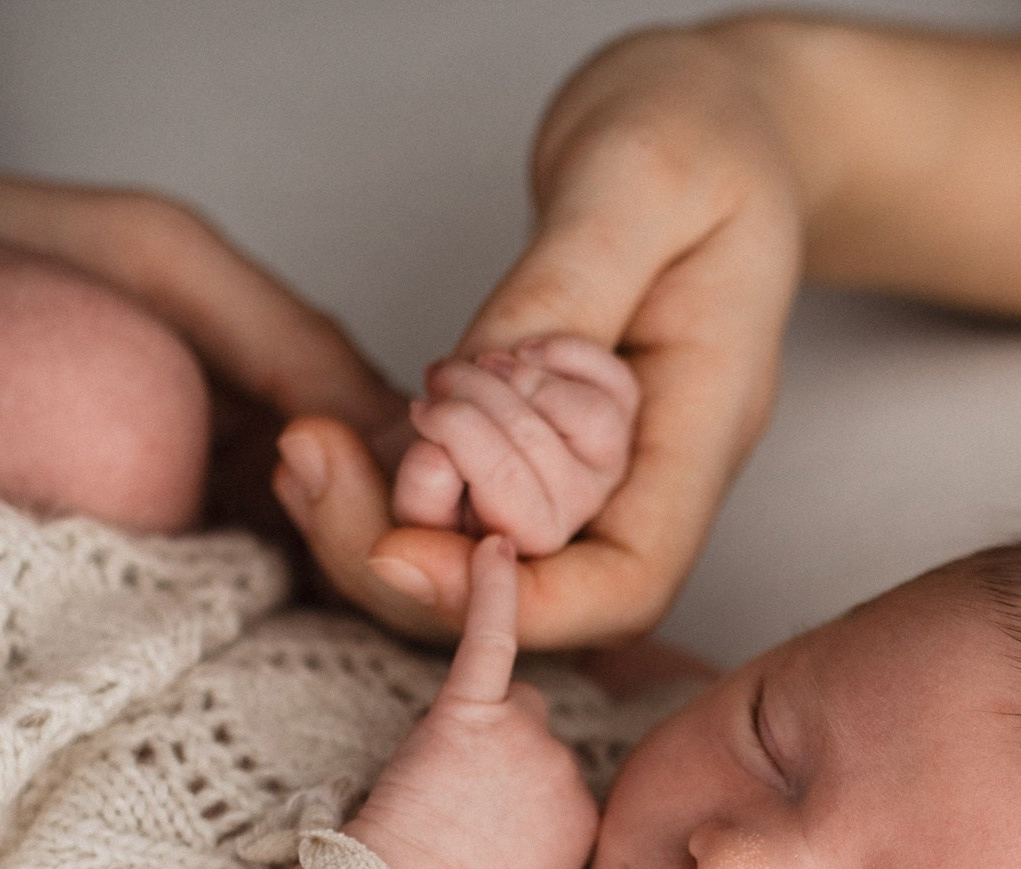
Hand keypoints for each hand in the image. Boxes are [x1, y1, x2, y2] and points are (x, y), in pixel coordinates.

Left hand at [275, 27, 803, 645]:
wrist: (711, 116)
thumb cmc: (702, 131)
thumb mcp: (644, 175)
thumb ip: (568, 284)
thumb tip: (478, 378)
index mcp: (703, 421)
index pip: (628, 579)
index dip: (521, 600)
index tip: (404, 550)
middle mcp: (643, 465)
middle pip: (535, 580)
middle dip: (423, 543)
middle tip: (326, 452)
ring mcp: (585, 457)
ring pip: (480, 552)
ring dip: (385, 518)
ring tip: (308, 449)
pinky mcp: (526, 432)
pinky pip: (452, 494)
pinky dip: (383, 478)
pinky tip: (321, 436)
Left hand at [346, 538, 598, 868]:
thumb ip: (553, 843)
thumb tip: (543, 816)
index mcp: (586, 820)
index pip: (558, 780)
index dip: (510, 803)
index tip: (480, 839)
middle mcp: (566, 768)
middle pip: (537, 735)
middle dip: (495, 764)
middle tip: (450, 811)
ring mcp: (523, 737)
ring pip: (515, 703)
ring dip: (480, 730)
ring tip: (438, 782)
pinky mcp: (471, 711)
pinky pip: (492, 638)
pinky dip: (492, 589)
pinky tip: (494, 545)